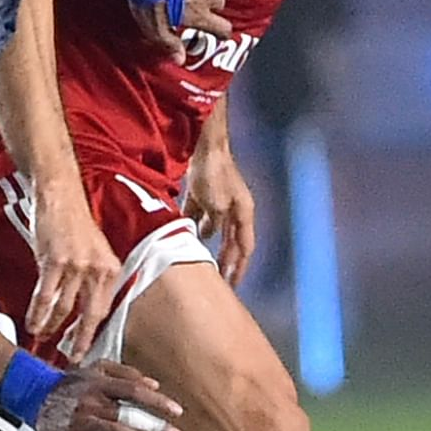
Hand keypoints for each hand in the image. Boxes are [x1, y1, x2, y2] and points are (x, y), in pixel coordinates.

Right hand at [25, 188, 122, 360]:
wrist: (60, 196)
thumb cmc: (74, 224)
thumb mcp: (94, 252)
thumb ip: (92, 280)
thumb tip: (81, 310)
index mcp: (110, 270)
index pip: (103, 311)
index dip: (92, 334)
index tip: (84, 351)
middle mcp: (98, 270)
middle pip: (88, 316)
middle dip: (77, 342)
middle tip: (70, 360)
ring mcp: (77, 266)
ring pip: (63, 309)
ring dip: (50, 327)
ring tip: (41, 339)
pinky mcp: (56, 261)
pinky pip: (45, 296)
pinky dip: (37, 313)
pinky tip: (32, 324)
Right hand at [33, 359, 182, 430]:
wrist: (33, 394)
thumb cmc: (73, 381)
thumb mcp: (97, 367)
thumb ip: (126, 373)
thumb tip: (155, 384)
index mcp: (98, 382)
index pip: (134, 391)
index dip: (157, 401)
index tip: (177, 412)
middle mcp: (90, 402)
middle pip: (128, 416)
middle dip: (155, 429)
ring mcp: (81, 422)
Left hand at [133, 0, 230, 48]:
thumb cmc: (146, 0)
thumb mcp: (155, 28)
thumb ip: (170, 44)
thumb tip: (181, 60)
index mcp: (198, 15)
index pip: (223, 28)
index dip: (223, 32)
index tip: (220, 32)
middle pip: (221, 4)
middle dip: (213, 6)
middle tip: (200, 6)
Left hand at [184, 145, 257, 283]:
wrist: (206, 146)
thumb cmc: (215, 175)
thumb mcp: (217, 206)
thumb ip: (215, 225)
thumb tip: (208, 239)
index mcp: (244, 214)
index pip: (244, 247)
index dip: (239, 267)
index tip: (232, 284)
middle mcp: (236, 210)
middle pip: (232, 240)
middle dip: (226, 260)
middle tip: (219, 280)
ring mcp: (221, 201)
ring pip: (217, 229)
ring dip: (210, 244)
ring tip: (199, 260)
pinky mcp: (205, 194)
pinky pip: (201, 215)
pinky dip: (195, 226)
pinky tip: (185, 235)